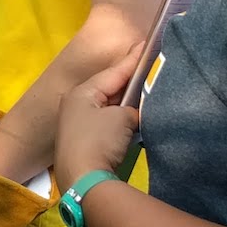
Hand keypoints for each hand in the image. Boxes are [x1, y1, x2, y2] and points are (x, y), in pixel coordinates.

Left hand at [56, 52, 143, 184]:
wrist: (83, 182)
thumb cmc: (99, 141)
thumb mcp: (122, 119)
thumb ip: (132, 109)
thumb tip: (132, 115)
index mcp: (81, 93)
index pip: (113, 72)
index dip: (133, 60)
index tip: (147, 45)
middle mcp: (76, 104)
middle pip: (109, 88)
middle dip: (130, 80)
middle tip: (150, 65)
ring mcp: (77, 124)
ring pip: (108, 106)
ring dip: (127, 101)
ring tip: (147, 87)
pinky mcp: (83, 141)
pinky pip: (107, 122)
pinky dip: (121, 118)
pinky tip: (135, 115)